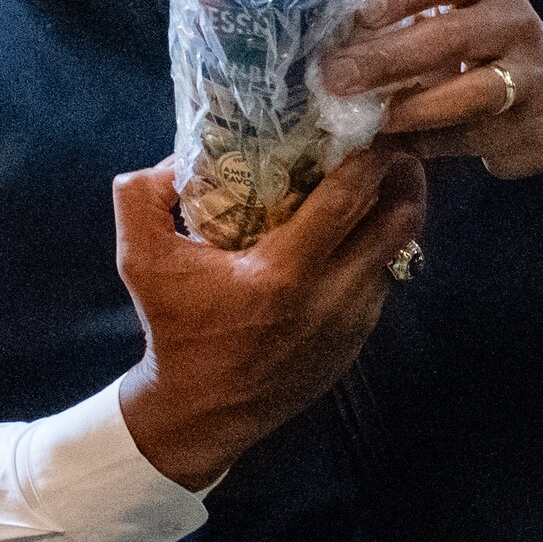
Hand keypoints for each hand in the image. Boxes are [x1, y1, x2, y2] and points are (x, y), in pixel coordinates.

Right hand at [111, 148, 427, 490]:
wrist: (199, 413)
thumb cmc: (173, 331)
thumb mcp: (139, 262)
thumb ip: (141, 198)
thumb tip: (176, 159)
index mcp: (282, 273)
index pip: (350, 199)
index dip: (370, 156)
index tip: (369, 128)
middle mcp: (330, 297)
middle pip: (399, 220)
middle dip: (403, 176)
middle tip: (391, 148)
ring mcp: (350, 322)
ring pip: (398, 251)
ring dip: (393, 213)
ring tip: (378, 185)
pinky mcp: (356, 341)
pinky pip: (382, 281)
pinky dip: (376, 252)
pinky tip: (354, 236)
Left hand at [319, 0, 542, 179]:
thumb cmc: (486, 45)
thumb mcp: (458, 14)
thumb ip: (404, 20)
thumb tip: (328, 42)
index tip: (361, 13)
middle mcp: (511, 22)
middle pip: (449, 37)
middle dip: (386, 58)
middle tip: (336, 76)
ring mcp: (526, 77)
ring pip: (468, 93)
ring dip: (409, 107)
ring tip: (366, 118)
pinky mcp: (523, 129)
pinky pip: (465, 138)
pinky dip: (421, 143)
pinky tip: (387, 144)